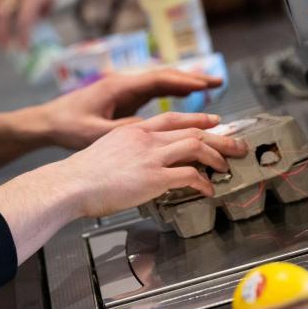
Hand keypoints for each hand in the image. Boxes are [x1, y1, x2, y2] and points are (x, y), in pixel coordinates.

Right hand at [0, 112, 247, 262]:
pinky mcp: (155, 177)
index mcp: (134, 130)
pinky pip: (190, 176)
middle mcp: (147, 138)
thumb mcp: (107, 152)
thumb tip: (137, 166)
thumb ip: (127, 153)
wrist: (70, 184)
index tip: (214, 121)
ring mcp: (152, 156)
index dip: (198, 119)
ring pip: (197, 147)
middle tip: (237, 144)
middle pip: (193, 130)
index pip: (174, 119)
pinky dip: (204, 182)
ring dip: (217, 157)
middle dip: (220, 138)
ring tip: (228, 166)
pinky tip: (209, 190)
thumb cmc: (82, 176)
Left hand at [32, 70, 223, 149]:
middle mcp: (125, 84)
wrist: (47, 123)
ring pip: (162, 83)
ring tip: (211, 88)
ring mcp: (125, 91)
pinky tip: (187, 100)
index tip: (206, 86)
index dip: (185, 82)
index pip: (160, 80)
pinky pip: (155, 93)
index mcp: (121, 87)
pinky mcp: (124, 100)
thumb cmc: (68, 127)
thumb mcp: (97, 133)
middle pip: (166, 77)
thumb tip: (154, 131)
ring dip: (186, 85)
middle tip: (218, 82)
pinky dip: (173, 93)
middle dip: (193, 79)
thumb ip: (126, 131)